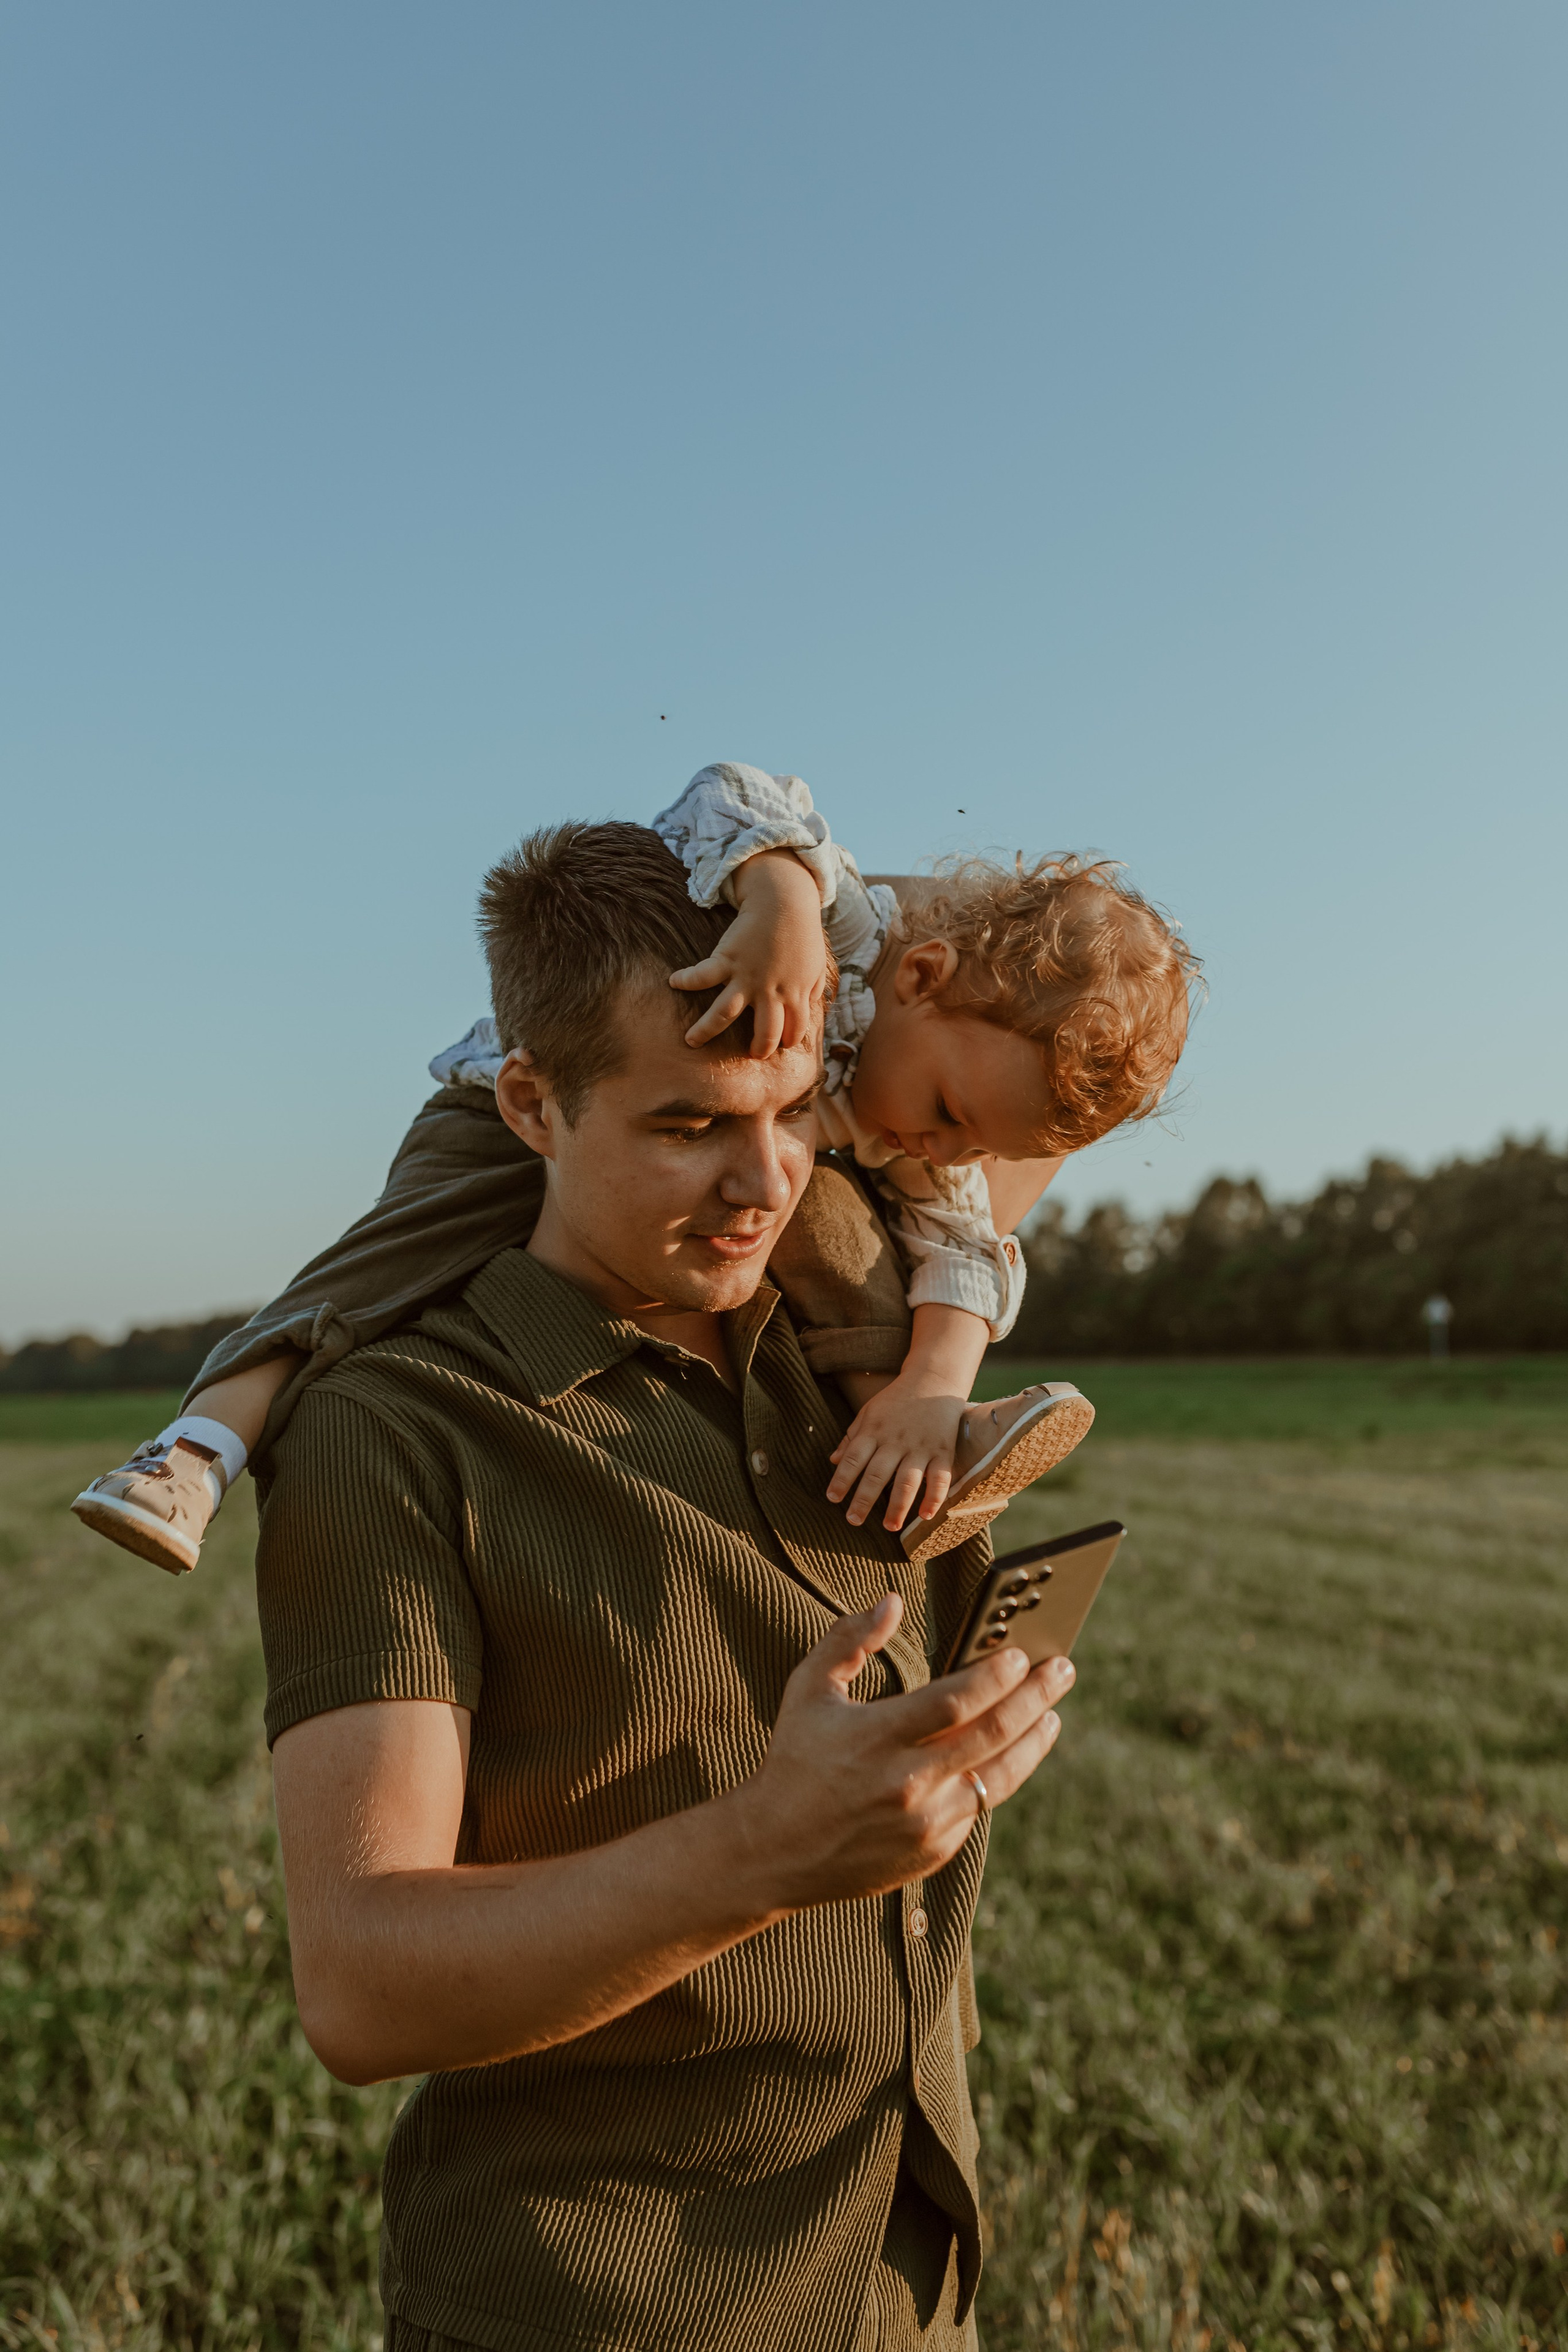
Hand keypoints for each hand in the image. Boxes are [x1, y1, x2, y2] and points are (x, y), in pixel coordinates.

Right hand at [669, 849, 827, 1056]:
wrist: (784, 901)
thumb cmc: (802, 934)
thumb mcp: (816, 966)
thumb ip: (812, 991)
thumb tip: (810, 1008)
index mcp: (795, 994)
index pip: (793, 1030)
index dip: (787, 1040)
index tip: (780, 1044)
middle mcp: (770, 991)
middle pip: (764, 1032)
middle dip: (758, 1049)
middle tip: (750, 1055)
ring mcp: (746, 977)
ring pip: (723, 1013)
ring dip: (705, 1030)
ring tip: (690, 1041)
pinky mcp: (727, 959)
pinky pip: (703, 975)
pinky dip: (687, 979)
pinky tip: (673, 981)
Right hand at [736, 1595, 1073, 1911]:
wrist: (776, 1850)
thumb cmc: (795, 1759)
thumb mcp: (808, 1689)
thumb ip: (848, 1639)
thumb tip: (892, 1601)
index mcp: (877, 1737)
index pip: (955, 1701)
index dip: (995, 1676)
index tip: (1021, 1654)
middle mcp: (907, 1782)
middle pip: (992, 1734)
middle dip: (1035, 1697)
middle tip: (1061, 1669)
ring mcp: (925, 1822)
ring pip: (999, 1776)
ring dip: (1033, 1741)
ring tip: (1052, 1714)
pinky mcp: (934, 1850)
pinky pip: (978, 1806)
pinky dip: (997, 1775)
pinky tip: (1011, 1752)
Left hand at [827, 1376, 965, 1530]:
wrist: (933, 1379)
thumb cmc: (896, 1400)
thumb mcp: (869, 1412)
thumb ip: (852, 1436)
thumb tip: (833, 1461)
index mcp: (874, 1431)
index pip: (854, 1459)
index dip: (842, 1479)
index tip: (833, 1499)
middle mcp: (895, 1441)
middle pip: (877, 1474)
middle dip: (864, 1499)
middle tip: (854, 1521)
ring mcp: (921, 1447)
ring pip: (907, 1481)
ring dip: (897, 1506)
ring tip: (888, 1527)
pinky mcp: (943, 1451)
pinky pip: (940, 1478)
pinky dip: (934, 1497)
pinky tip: (925, 1515)